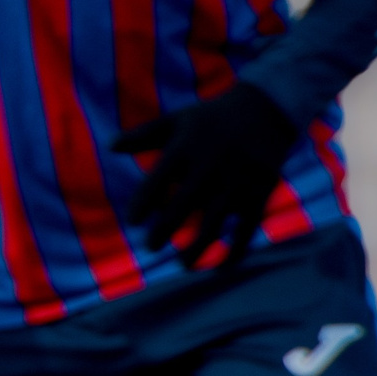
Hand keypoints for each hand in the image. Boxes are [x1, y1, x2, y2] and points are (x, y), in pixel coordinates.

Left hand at [113, 82, 299, 266]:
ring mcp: (237, 181)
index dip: (142, 203)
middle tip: (151, 246)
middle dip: (164, 230)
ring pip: (215, 222)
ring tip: (181, 264)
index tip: (133, 221)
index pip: (157, 181)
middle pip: (182, 205)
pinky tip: (220, 266)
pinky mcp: (260, 193)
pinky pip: (248, 228)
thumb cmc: (211, 118)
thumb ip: (143, 136)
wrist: (267, 109)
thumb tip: (109, 145)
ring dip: (197, 247)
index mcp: (185, 148)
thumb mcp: (177, 121)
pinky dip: (235, 250)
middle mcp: (210, 166)